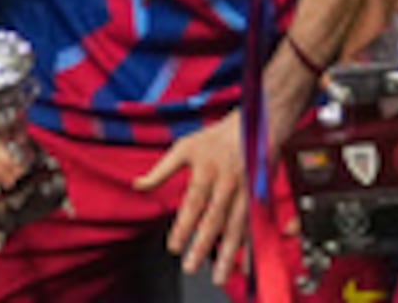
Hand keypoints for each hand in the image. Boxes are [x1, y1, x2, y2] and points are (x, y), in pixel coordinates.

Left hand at [136, 109, 248, 284]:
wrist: (259, 121)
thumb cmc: (216, 138)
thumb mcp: (185, 147)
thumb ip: (161, 170)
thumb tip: (136, 185)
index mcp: (208, 168)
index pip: (193, 201)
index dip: (183, 225)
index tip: (173, 247)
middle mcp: (229, 180)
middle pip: (215, 217)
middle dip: (204, 244)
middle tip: (191, 267)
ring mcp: (248, 189)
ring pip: (238, 225)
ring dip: (229, 253)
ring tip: (219, 276)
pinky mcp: (261, 195)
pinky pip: (255, 224)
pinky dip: (251, 245)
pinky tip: (246, 265)